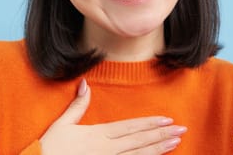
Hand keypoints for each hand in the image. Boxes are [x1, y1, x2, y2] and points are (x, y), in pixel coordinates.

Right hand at [40, 79, 186, 153]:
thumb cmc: (50, 147)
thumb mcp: (63, 124)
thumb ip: (77, 105)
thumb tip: (84, 83)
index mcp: (98, 134)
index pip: (130, 127)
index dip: (149, 123)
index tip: (167, 119)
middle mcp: (107, 149)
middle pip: (139, 141)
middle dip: (162, 135)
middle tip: (182, 130)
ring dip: (158, 149)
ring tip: (176, 143)